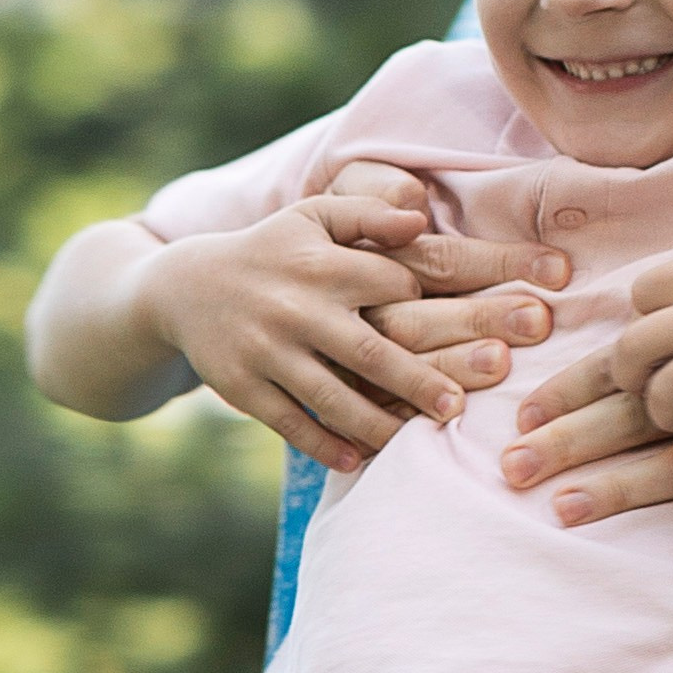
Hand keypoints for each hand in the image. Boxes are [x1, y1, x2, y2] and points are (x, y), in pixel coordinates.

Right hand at [137, 188, 565, 471]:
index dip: (439, 305)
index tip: (487, 330)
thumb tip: (420, 218)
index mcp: (324, 263)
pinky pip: (289, 422)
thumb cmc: (274, 249)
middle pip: (371, 349)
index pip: (394, 285)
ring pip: (332, 396)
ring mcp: (268, 351)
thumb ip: (369, 211)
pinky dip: (323, 443)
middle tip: (462, 406)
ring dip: (378, 423)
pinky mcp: (243, 387)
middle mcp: (298, 308)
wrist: (185, 288)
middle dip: (420, 378)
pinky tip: (357, 460)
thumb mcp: (315, 216)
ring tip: (417, 442)